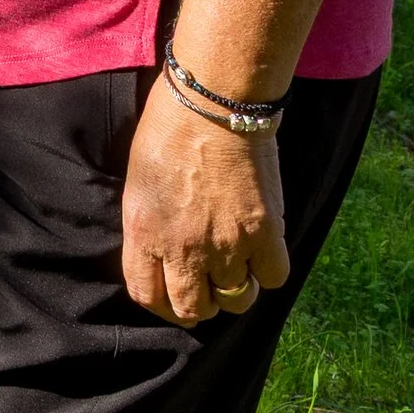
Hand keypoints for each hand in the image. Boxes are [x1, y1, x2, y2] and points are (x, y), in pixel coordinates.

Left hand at [121, 78, 291, 324]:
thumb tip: (161, 253)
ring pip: (237, 299)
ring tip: (238, 266)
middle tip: (210, 285)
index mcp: (143, 233)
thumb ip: (149, 225)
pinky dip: (270, 270)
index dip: (164, 304)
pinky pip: (274, 277)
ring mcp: (225, 244)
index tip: (175, 295)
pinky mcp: (263, 233)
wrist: (213, 103)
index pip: (148, 297)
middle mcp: (182, 248)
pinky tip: (263, 250)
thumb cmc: (169, 130)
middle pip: (193, 310)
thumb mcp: (139, 182)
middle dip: (202, 304)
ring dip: (238, 289)